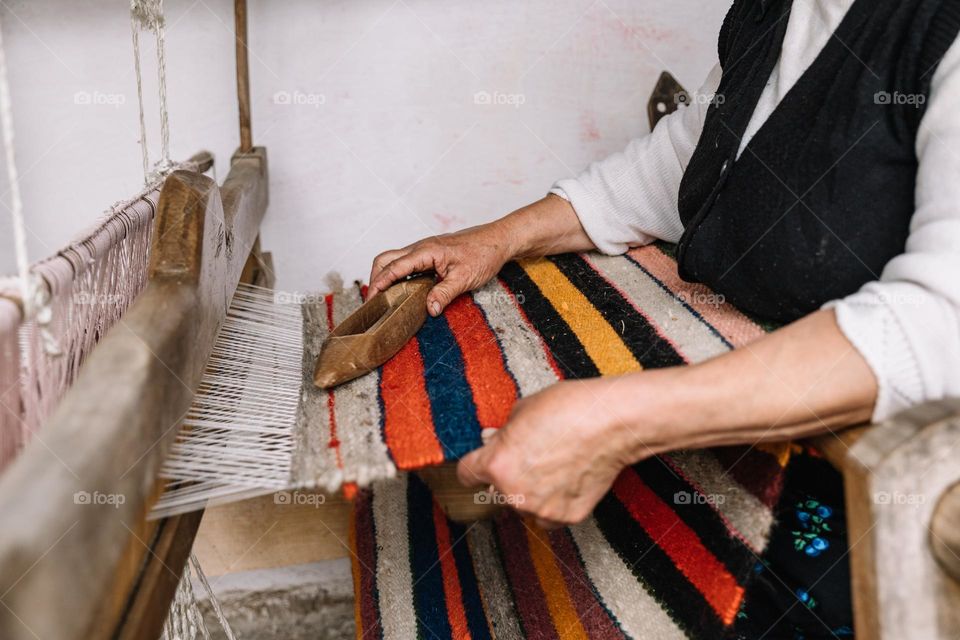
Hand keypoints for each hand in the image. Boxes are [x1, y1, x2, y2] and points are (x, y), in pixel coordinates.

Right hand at [368, 222, 513, 315]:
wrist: (498, 239)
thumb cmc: (484, 253)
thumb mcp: (464, 278)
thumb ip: (445, 293)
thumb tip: (429, 309)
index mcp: (426, 251)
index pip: (393, 267)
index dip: (379, 284)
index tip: (371, 300)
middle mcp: (421, 248)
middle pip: (385, 259)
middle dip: (375, 278)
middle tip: (374, 301)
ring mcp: (424, 249)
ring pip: (394, 259)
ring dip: (385, 276)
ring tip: (384, 298)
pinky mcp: (430, 253)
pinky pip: (406, 262)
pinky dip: (398, 274)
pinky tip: (403, 290)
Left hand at [457, 378, 647, 528]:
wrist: (613, 421)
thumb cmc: (569, 409)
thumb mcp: (522, 410)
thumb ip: (502, 434)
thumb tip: (493, 442)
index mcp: (497, 464)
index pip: (467, 474)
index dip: (476, 465)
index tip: (483, 463)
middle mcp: (514, 492)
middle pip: (497, 490)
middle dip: (508, 476)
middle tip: (531, 456)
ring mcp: (541, 508)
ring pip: (524, 505)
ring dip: (532, 491)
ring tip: (554, 465)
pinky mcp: (567, 517)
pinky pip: (550, 515)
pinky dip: (555, 501)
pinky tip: (568, 478)